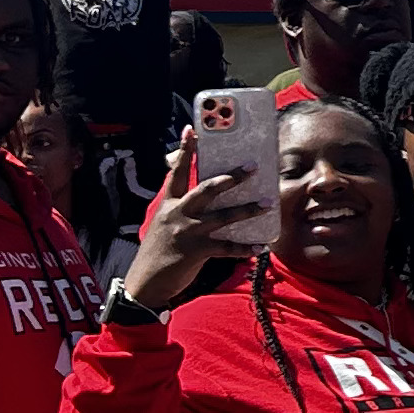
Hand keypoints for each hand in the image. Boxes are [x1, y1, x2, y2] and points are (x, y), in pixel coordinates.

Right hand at [119, 148, 266, 313]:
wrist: (145, 283)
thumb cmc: (159, 251)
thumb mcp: (163, 223)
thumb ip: (180, 207)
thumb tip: (203, 195)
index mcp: (169, 203)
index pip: (177, 172)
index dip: (185, 150)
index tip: (192, 130)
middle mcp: (178, 213)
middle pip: (206, 188)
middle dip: (231, 177)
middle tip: (252, 167)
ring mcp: (187, 232)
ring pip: (222, 216)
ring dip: (247, 209)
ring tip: (267, 203)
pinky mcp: (196, 251)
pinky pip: (226, 247)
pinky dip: (245, 248)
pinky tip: (260, 246)